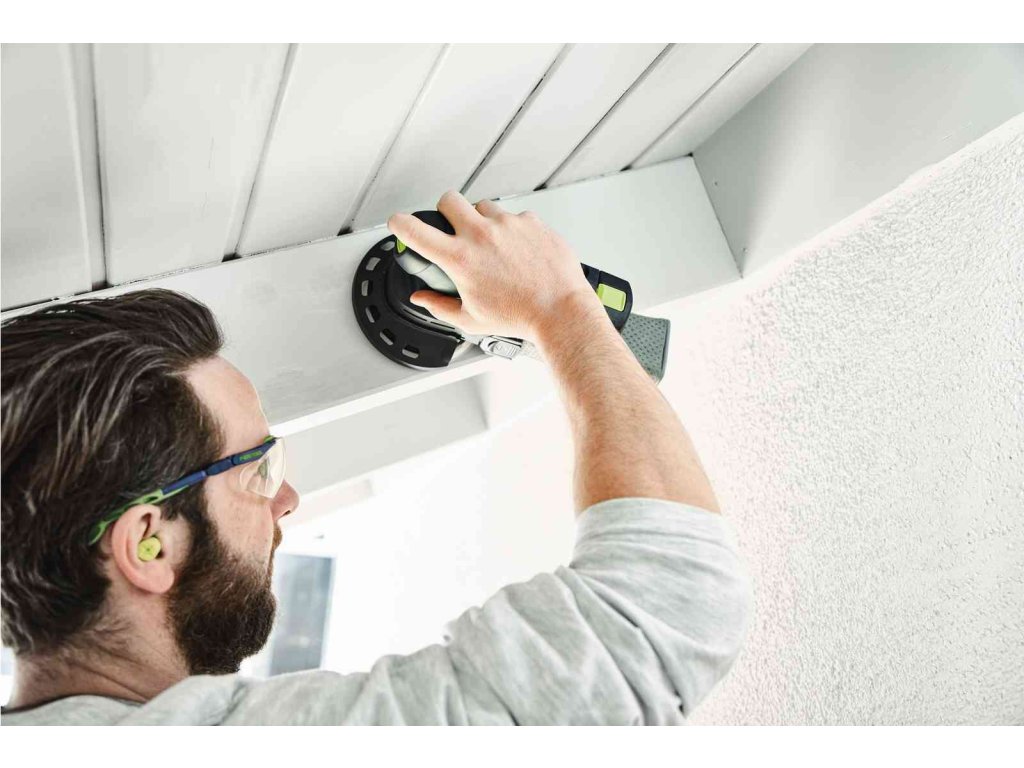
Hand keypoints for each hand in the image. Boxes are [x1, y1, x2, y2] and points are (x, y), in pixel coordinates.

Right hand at [386, 191, 601, 342]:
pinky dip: (512, 230)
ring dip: (482, 220)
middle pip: (448, 199)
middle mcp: (482, 235)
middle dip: (445, 210)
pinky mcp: (531, 222)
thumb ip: (439, 306)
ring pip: (484, 206)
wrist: (559, 311)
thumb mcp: (471, 319)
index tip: (397, 222)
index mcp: (460, 259)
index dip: (399, 223)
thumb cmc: (520, 316)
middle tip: (452, 226)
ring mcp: (508, 224)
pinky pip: (515, 217)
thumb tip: (422, 299)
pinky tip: (518, 250)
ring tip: (493, 245)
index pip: (415, 231)